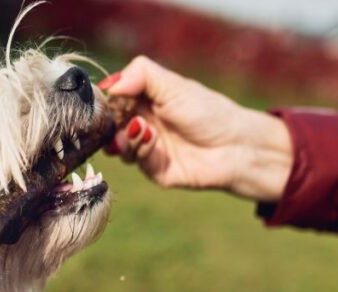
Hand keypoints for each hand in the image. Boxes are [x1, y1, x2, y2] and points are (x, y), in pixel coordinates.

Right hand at [100, 56, 292, 201]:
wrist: (236, 146)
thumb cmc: (208, 112)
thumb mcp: (172, 85)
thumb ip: (140, 75)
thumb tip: (108, 84)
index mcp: (145, 100)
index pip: (112, 99)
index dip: (104, 99)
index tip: (102, 98)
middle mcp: (143, 123)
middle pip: (109, 125)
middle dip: (107, 123)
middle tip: (110, 119)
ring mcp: (147, 148)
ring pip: (117, 145)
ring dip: (123, 136)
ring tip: (138, 128)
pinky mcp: (154, 170)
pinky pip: (136, 161)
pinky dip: (139, 148)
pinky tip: (150, 137)